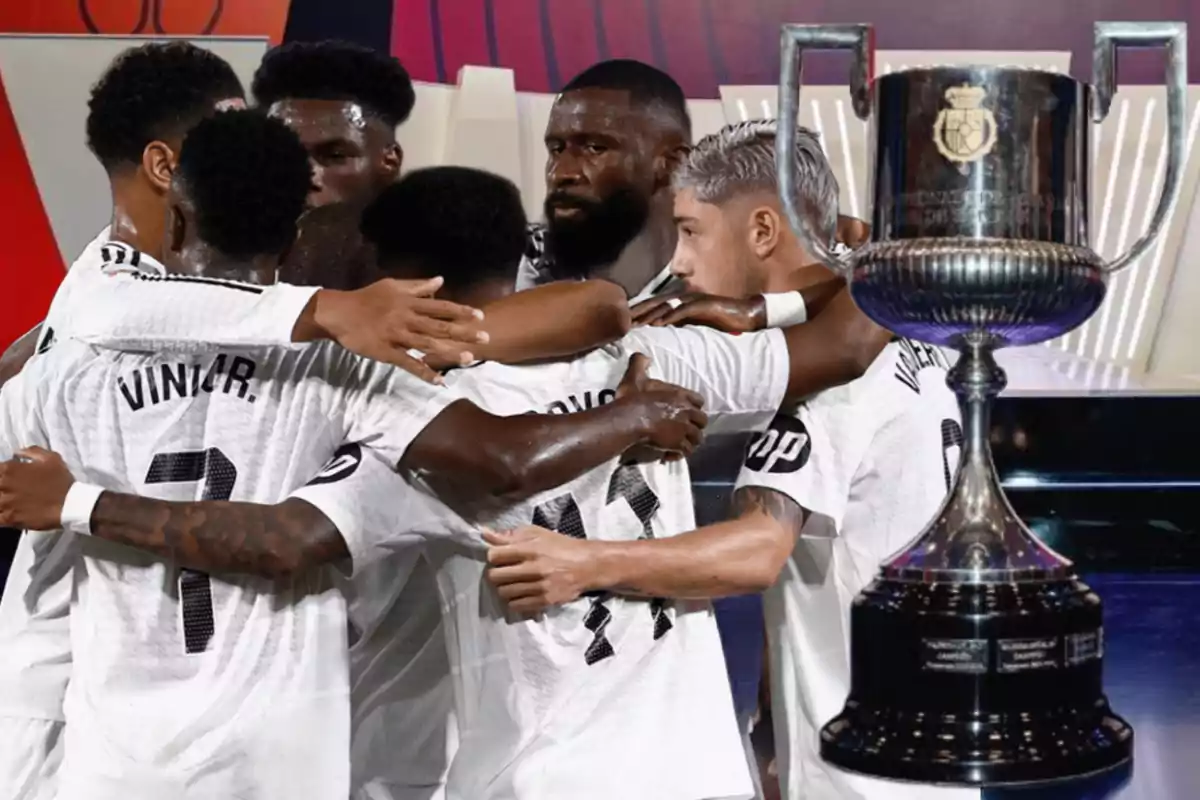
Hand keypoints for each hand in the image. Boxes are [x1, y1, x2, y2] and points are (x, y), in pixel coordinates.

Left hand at [0, 447, 75, 530]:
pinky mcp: (10, 518)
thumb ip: (31, 451)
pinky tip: (8, 513)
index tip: (8, 477)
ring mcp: (5, 503)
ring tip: (10, 501)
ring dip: (1, 500)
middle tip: (14, 490)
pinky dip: (1, 515)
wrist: (71, 505)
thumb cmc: (61, 481)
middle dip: (2, 487)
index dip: (1, 473)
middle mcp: (4, 485)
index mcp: (9, 469)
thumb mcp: (51, 458)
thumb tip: (17, 453)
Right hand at [312, 277, 487, 382]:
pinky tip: (439, 381)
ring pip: (427, 345)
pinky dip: (424, 373)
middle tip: (485, 338)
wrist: (340, 313)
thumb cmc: (368, 298)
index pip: (441, 306)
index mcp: (409, 302)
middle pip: (440, 326)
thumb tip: (441, 280)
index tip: (480, 316)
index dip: (461, 311)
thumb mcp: (393, 286)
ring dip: (449, 353)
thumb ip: (418, 286)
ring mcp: (397, 336)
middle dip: (464, 332)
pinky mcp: (387, 352)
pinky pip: (408, 363)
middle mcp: (407, 318)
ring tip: (469, 359)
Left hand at [484, 526, 594, 613]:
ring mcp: (539, 587)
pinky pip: (516, 606)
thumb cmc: (561, 546)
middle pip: (496, 576)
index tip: (499, 557)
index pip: (495, 555)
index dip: (493, 556)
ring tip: (512, 582)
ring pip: (504, 592)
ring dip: (504, 588)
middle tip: (504, 571)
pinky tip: (521, 592)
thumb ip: (510, 535)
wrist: (588, 565)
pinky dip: (514, 600)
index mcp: (530, 549)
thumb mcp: (537, 533)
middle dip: (496, 573)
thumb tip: (485, 534)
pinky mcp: (545, 601)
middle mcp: (534, 568)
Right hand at [615, 353, 706, 460]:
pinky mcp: (678, 444)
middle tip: (686, 430)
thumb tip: (644, 355)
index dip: (695, 406)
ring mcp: (684, 429)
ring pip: (697, 438)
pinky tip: (670, 455)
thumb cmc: (632, 398)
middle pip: (702, 421)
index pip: (699, 400)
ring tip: (681, 444)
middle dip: (696, 426)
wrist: (629, 420)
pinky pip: (686, 451)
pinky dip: (679, 454)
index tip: (688, 411)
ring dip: (690, 441)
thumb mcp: (635, 377)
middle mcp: (686, 412)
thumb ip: (640, 364)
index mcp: (680, 395)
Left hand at [631, 293, 765, 332]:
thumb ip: (681, 321)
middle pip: (656, 302)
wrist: (745, 315)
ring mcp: (694, 300)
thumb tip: (664, 328)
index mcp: (682, 300)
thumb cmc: (722, 319)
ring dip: (650, 314)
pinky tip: (659, 323)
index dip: (640, 311)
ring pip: (667, 305)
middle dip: (639, 311)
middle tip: (622, 320)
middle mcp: (685, 297)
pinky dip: (670, 316)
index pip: (656, 304)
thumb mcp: (696, 321)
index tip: (624, 320)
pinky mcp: (704, 305)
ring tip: (635, 323)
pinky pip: (684, 310)